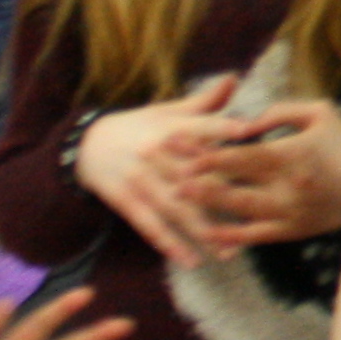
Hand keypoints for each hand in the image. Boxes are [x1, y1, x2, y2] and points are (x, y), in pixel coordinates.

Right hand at [78, 76, 247, 266]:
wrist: (86, 145)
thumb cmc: (140, 127)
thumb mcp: (167, 112)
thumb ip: (203, 102)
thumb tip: (234, 78)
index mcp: (168, 128)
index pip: (199, 126)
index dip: (222, 127)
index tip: (249, 130)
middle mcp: (154, 154)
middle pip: (191, 174)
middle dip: (221, 192)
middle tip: (254, 210)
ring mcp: (139, 181)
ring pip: (174, 207)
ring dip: (201, 230)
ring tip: (229, 252)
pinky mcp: (127, 203)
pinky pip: (150, 226)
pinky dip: (169, 244)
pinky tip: (190, 261)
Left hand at [177, 102, 340, 246]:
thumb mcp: (321, 113)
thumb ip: (281, 112)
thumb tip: (248, 120)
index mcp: (291, 153)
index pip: (238, 152)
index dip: (204, 149)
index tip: (176, 143)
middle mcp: (286, 185)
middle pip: (231, 181)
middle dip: (194, 175)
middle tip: (163, 170)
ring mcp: (288, 212)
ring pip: (237, 209)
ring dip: (205, 203)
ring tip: (176, 197)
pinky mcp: (293, 231)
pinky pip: (255, 236)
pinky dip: (230, 237)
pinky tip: (208, 233)